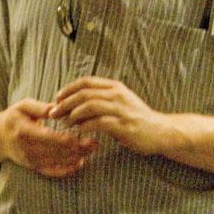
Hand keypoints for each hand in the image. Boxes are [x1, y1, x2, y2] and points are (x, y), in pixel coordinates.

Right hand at [0, 98, 97, 177]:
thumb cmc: (13, 118)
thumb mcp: (23, 106)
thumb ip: (40, 107)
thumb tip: (56, 107)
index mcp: (24, 132)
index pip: (51, 139)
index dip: (70, 139)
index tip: (86, 135)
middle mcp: (26, 150)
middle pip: (57, 152)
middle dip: (78, 149)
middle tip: (96, 143)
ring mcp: (29, 161)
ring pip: (56, 162)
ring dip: (76, 158)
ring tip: (91, 150)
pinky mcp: (33, 167)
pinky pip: (51, 171)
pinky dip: (66, 169)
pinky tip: (79, 163)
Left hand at [50, 77, 173, 154]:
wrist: (160, 131)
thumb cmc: (135, 119)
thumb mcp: (118, 103)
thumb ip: (100, 100)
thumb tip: (75, 103)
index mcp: (114, 87)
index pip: (86, 82)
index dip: (68, 89)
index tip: (56, 99)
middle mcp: (117, 95)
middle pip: (84, 93)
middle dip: (65, 103)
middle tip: (54, 113)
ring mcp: (121, 110)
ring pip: (90, 105)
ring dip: (73, 114)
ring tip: (64, 122)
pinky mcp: (123, 125)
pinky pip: (99, 123)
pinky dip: (85, 126)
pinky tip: (77, 131)